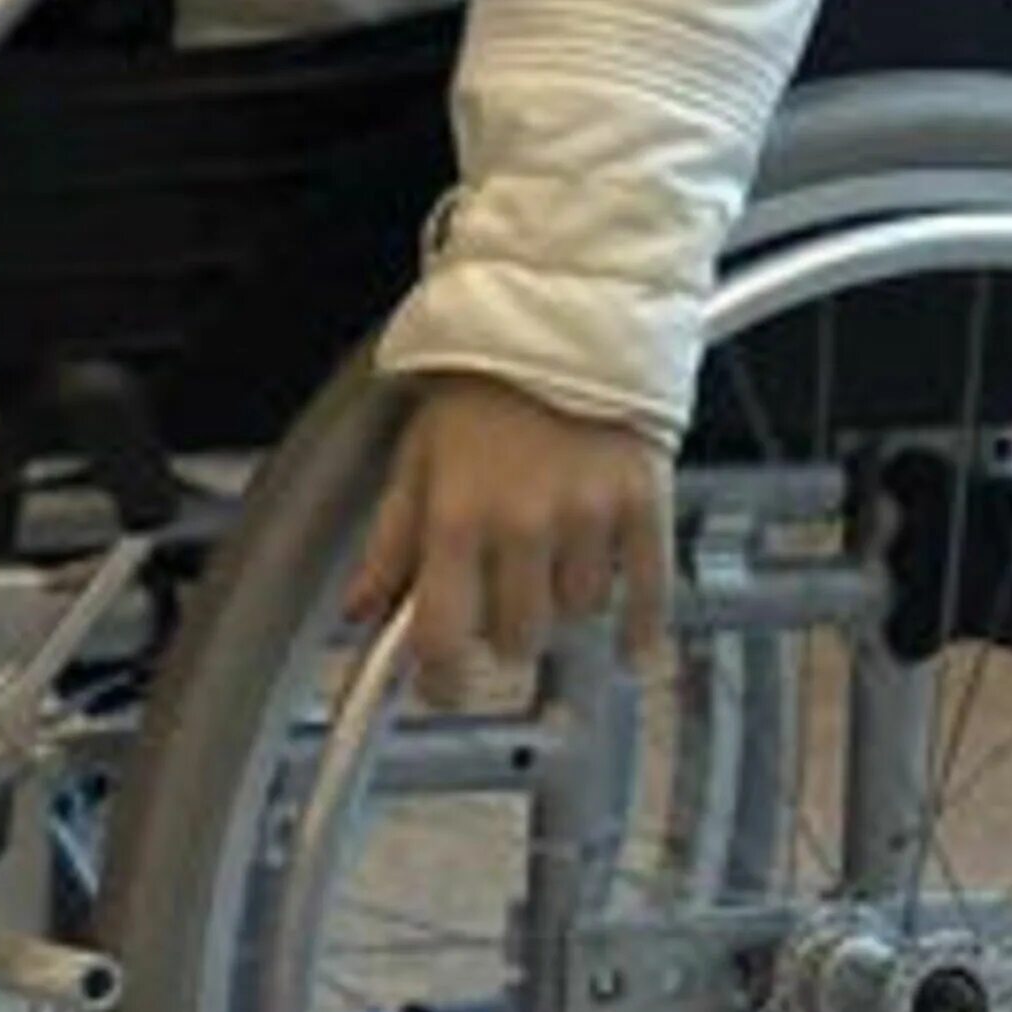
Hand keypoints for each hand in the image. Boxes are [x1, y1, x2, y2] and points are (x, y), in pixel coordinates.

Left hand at [345, 375, 672, 697]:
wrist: (565, 320)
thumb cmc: (486, 387)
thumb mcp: (418, 457)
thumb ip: (392, 541)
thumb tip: (362, 613)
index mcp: (457, 514)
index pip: (443, 635)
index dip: (441, 682)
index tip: (443, 692)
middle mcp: (523, 524)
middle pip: (518, 636)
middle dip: (505, 629)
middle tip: (502, 600)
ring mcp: (589, 517)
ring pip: (578, 613)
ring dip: (564, 605)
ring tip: (557, 565)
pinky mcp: (643, 503)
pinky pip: (649, 590)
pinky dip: (641, 625)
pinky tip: (633, 646)